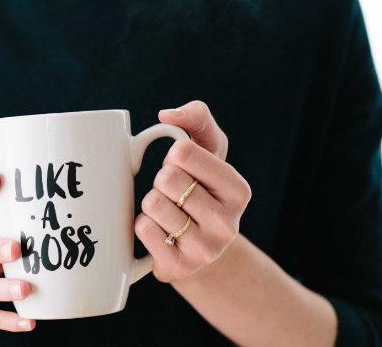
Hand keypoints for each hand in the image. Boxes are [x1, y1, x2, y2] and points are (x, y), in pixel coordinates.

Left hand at [134, 100, 251, 281]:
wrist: (199, 249)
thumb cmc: (201, 189)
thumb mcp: (208, 150)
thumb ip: (197, 118)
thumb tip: (167, 115)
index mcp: (238, 190)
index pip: (183, 153)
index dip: (173, 157)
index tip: (183, 169)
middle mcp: (228, 223)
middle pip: (166, 179)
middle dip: (161, 181)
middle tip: (174, 194)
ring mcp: (205, 250)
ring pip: (152, 204)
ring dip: (151, 204)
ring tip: (168, 213)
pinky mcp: (179, 268)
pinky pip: (143, 229)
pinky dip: (142, 225)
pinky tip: (160, 232)